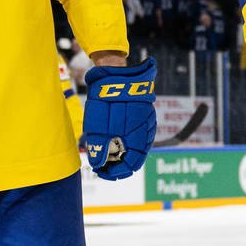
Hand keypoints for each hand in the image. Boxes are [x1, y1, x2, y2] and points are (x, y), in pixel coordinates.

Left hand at [82, 57, 155, 179]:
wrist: (117, 73)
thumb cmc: (106, 100)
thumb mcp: (97, 126)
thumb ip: (99, 148)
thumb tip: (99, 165)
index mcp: (138, 137)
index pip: (131, 166)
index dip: (115, 173)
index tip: (101, 172)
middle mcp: (146, 132)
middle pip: (136, 158)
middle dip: (119, 165)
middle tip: (102, 166)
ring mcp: (147, 123)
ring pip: (138, 147)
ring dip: (123, 154)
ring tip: (106, 154)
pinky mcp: (145, 114)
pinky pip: (139, 135)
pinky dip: (127, 142)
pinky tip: (115, 141)